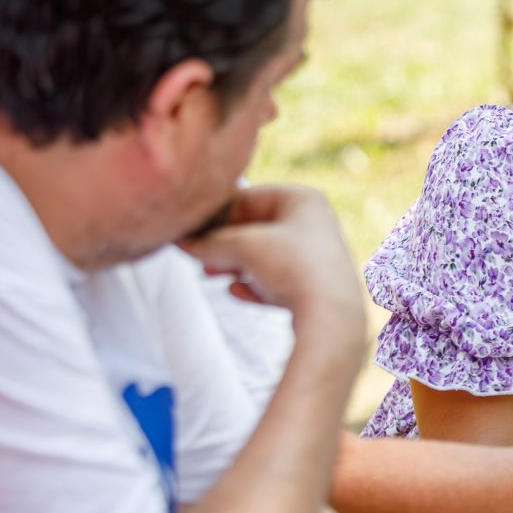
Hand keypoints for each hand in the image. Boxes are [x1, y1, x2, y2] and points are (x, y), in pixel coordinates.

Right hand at [179, 185, 366, 342]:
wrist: (330, 315)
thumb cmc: (293, 266)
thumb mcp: (242, 247)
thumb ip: (209, 242)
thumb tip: (182, 241)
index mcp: (303, 200)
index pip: (247, 198)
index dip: (216, 216)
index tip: (190, 231)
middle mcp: (313, 223)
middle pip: (255, 229)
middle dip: (224, 244)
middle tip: (199, 256)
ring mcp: (316, 256)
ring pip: (264, 256)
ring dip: (235, 265)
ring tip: (211, 273)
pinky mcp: (315, 287)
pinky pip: (276, 282)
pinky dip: (254, 286)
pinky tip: (235, 292)